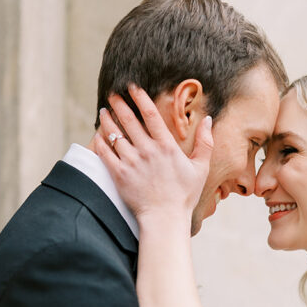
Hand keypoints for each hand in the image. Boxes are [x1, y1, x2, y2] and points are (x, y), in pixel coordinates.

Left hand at [94, 85, 212, 220]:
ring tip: (104, 113)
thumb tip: (208, 119)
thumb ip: (205, 142)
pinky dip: (100, 141)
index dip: (139, 97)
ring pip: (114, 134)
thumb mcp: (201, 168)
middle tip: (113, 95)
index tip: (132, 87)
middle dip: (119, 104)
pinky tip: (98, 134)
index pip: (150, 114)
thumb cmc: (184, 196)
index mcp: (166, 146)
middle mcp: (147, 151)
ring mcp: (131, 162)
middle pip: (128, 119)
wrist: (165, 219)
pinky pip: (105, 152)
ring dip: (107, 120)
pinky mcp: (119, 174)